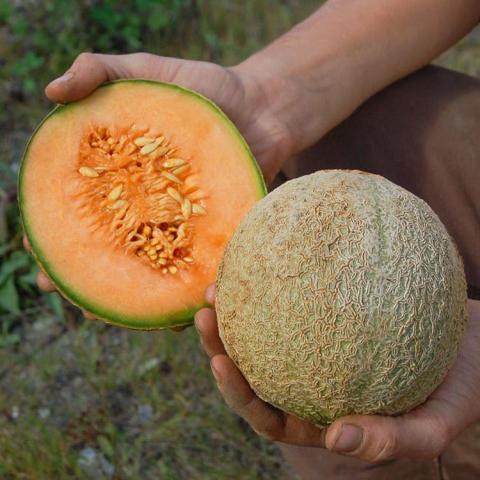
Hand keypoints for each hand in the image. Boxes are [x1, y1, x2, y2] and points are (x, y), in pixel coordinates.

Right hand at [26, 52, 294, 310]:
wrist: (262, 108)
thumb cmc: (203, 90)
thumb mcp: (148, 72)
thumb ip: (100, 73)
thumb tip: (52, 92)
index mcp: (123, 180)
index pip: (80, 211)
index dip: (55, 233)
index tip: (38, 253)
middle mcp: (148, 211)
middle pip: (109, 252)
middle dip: (83, 277)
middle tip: (67, 294)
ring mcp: (183, 230)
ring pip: (150, 274)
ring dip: (128, 298)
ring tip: (108, 313)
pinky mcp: (218, 239)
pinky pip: (200, 274)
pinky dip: (186, 293)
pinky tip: (176, 311)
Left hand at [196, 286, 479, 463]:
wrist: (476, 346)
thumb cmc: (458, 387)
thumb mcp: (435, 423)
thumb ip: (390, 441)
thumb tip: (335, 440)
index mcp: (322, 413)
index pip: (266, 412)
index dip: (237, 393)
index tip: (220, 362)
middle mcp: (311, 380)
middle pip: (253, 369)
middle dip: (220, 347)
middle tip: (205, 315)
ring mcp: (317, 345)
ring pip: (264, 332)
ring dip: (235, 312)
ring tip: (217, 283)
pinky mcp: (328, 314)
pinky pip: (294, 298)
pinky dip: (273, 282)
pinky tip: (263, 256)